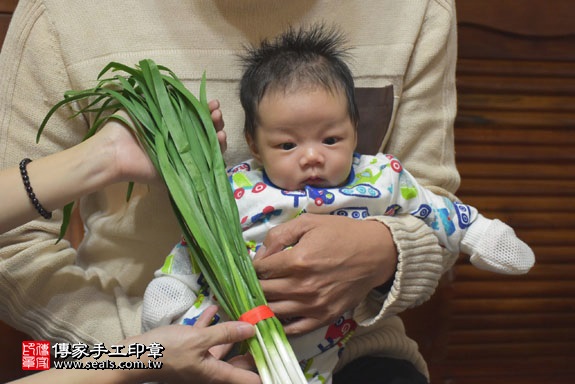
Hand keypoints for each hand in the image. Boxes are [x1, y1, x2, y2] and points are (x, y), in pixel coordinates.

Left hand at [93, 99, 226, 184]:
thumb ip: (159, 97)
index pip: (197, 118)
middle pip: (207, 132)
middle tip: (216, 112)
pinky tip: (220, 138)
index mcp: (173, 126)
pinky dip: (217, 153)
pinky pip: (207, 166)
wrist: (113, 152)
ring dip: (219, 134)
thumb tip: (174, 86)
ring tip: (219, 124)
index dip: (207, 110)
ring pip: (210, 147)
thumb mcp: (142, 105)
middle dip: (215, 120)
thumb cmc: (124, 127)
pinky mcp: (185, 173)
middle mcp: (181, 142)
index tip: (213, 103)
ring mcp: (184, 158)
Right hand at [133, 306, 260, 383]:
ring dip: (231, 332)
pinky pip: (204, 338)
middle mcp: (209, 371)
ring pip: (222, 348)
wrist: (132, 357)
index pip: (248, 379)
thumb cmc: (166, 352)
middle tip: (264, 330)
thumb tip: (251, 328)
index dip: (264, 370)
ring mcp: (198, 361)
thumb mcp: (198, 340)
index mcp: (215, 374)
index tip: (276, 355)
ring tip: (244, 314)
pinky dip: (211, 324)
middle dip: (250, 347)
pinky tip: (215, 308)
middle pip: (237, 362)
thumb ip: (225, 334)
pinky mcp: (187, 351)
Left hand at [253, 214, 396, 334]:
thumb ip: (278, 235)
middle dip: (254, 285)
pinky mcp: (324, 317)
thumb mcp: (308, 222)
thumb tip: (259, 255)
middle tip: (252, 281)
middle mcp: (302, 286)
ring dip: (262, 305)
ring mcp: (313, 305)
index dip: (251, 267)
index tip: (252, 266)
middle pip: (263, 292)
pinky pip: (294, 329)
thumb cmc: (341, 234)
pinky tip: (276, 316)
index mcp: (297, 261)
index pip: (259, 270)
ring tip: (259, 298)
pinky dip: (280, 324)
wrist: (375, 253)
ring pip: (273, 312)